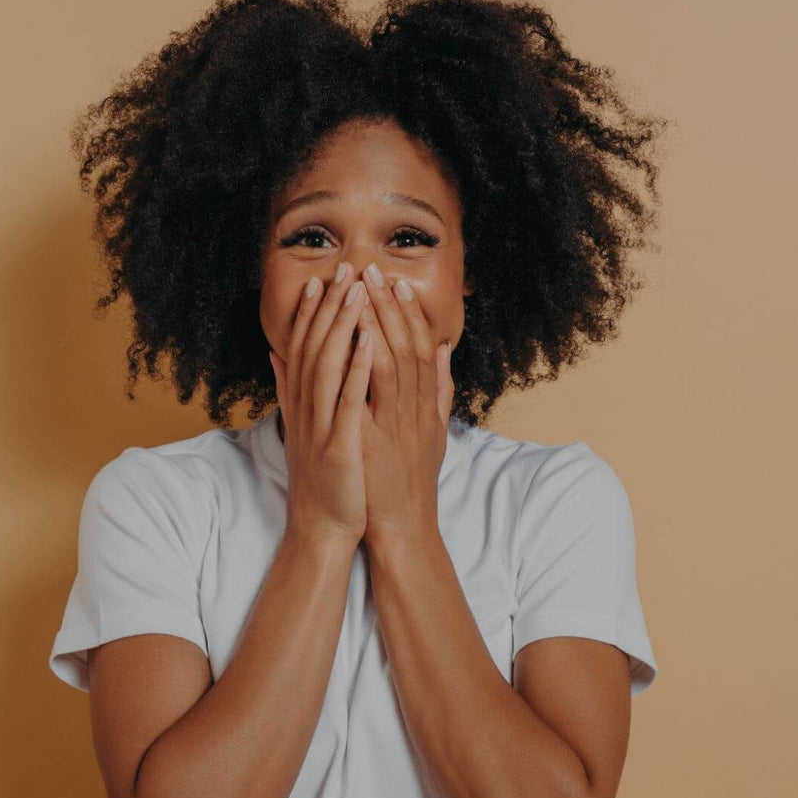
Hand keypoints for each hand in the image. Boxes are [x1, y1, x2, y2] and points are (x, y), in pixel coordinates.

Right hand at [268, 264, 375, 546]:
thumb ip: (288, 389)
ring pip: (329, 366)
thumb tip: (276, 353)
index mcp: (301, 404)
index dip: (311, 312)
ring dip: (342, 326)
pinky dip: (358, 369)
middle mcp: (306, 409)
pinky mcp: (340, 445)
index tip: (321, 279)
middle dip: (329, 307)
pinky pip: (350, 401)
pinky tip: (369, 342)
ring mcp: (321, 426)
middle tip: (343, 270)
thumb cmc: (322, 478)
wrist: (322, 527)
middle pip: (315, 348)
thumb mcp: (301, 427)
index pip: (304, 348)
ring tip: (356, 292)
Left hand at [355, 263, 454, 547]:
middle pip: (408, 344)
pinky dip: (368, 358)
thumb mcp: (432, 433)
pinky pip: (376, 391)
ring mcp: (400, 421)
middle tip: (373, 269)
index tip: (394, 282)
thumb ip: (438, 391)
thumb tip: (441, 352)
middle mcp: (417, 407)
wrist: (404, 527)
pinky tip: (356, 333)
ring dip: (378, 320)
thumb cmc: (410, 482)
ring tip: (362, 289)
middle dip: (390, 304)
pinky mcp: (380, 437)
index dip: (408, 312)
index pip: (420, 347)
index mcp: (425, 404)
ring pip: (395, 359)